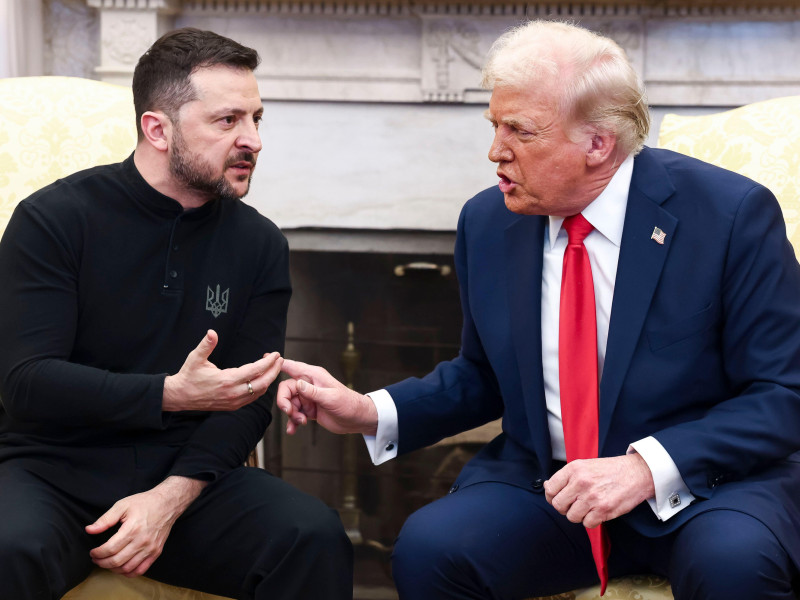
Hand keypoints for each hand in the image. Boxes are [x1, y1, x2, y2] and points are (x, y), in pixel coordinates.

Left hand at [86, 476, 206, 576]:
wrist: (167, 503)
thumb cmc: (144, 503)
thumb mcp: (122, 505)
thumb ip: (105, 519)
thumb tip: (90, 530)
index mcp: (132, 529)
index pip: (110, 549)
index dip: (97, 553)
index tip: (93, 552)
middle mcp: (142, 541)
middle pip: (116, 561)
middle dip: (102, 563)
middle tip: (96, 559)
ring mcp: (150, 548)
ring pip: (127, 568)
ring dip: (113, 569)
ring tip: (107, 563)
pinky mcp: (156, 552)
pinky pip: (141, 570)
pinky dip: (129, 572)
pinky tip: (122, 567)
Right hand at [163, 329, 282, 410]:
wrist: (180, 397)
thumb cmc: (189, 376)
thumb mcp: (195, 358)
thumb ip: (206, 345)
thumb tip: (212, 332)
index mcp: (227, 380)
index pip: (255, 371)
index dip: (268, 362)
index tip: (276, 354)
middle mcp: (233, 393)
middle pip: (263, 383)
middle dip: (274, 371)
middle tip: (280, 360)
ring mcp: (234, 402)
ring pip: (259, 392)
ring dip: (269, 380)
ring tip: (274, 367)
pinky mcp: (232, 406)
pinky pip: (252, 398)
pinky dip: (261, 388)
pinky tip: (263, 379)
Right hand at [277, 359, 377, 435]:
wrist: (356, 419)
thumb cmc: (348, 403)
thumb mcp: (331, 397)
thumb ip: (312, 392)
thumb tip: (297, 383)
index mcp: (313, 376)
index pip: (292, 366)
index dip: (279, 363)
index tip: (265, 358)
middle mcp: (308, 385)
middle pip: (285, 389)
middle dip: (284, 402)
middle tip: (291, 412)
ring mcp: (308, 398)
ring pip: (289, 403)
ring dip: (291, 415)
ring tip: (300, 422)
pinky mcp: (309, 409)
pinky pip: (295, 414)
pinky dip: (292, 422)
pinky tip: (293, 430)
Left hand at [544, 454, 654, 528]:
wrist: (636, 473)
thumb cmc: (610, 470)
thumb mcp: (584, 465)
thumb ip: (566, 477)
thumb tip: (547, 487)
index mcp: (574, 469)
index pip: (550, 489)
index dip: (552, 497)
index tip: (558, 498)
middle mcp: (581, 482)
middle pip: (558, 505)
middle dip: (565, 508)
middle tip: (574, 505)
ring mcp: (592, 497)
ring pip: (571, 517)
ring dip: (578, 515)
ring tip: (588, 508)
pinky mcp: (603, 509)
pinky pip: (587, 524)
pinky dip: (591, 521)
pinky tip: (597, 512)